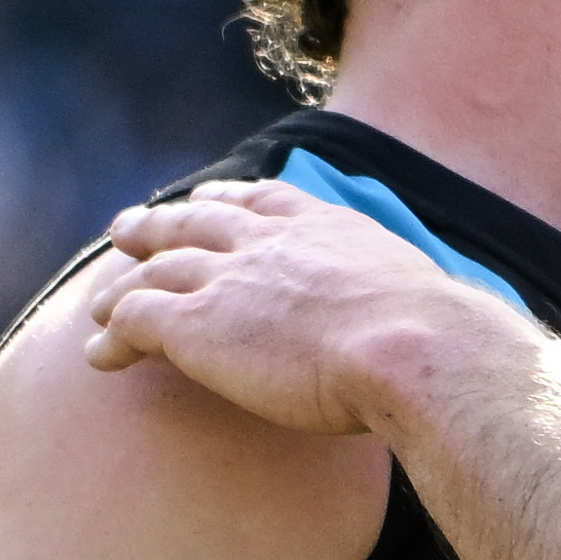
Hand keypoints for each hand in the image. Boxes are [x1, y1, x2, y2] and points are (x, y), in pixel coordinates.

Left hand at [92, 180, 474, 434]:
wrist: (414, 350)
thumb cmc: (440, 346)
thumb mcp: (434, 310)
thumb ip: (420, 315)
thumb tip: (464, 346)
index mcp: (325, 228)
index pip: (263, 200)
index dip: (228, 202)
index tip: (209, 202)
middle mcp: (269, 242)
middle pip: (195, 222)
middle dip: (158, 225)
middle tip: (128, 231)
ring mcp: (228, 278)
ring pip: (153, 270)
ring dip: (120, 285)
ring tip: (97, 306)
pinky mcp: (196, 323)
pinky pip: (134, 321)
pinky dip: (110, 337)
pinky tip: (97, 359)